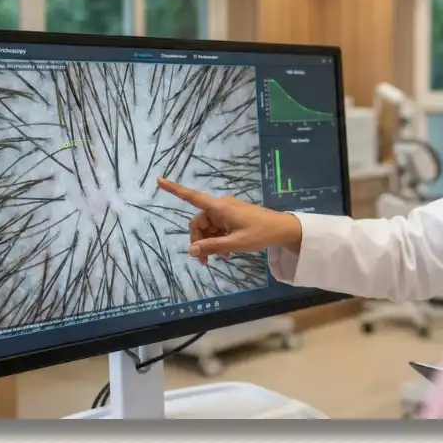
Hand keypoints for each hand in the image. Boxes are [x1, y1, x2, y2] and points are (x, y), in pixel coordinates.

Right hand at [157, 177, 302, 263]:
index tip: (159, 180)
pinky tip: (226, 253)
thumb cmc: (261, 233)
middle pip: (199, 223)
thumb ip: (212, 246)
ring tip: (219, 259)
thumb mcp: (236, 243)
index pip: (192, 197)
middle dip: (199, 241)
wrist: (283, 229)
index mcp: (219, 207)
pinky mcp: (232, 217)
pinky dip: (218, 240)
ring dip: (210, 243)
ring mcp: (226, 212)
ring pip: (208, 228)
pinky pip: (218, 229)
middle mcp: (220, 206)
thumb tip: (190, 250)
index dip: (175, 189)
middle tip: (204, 262)